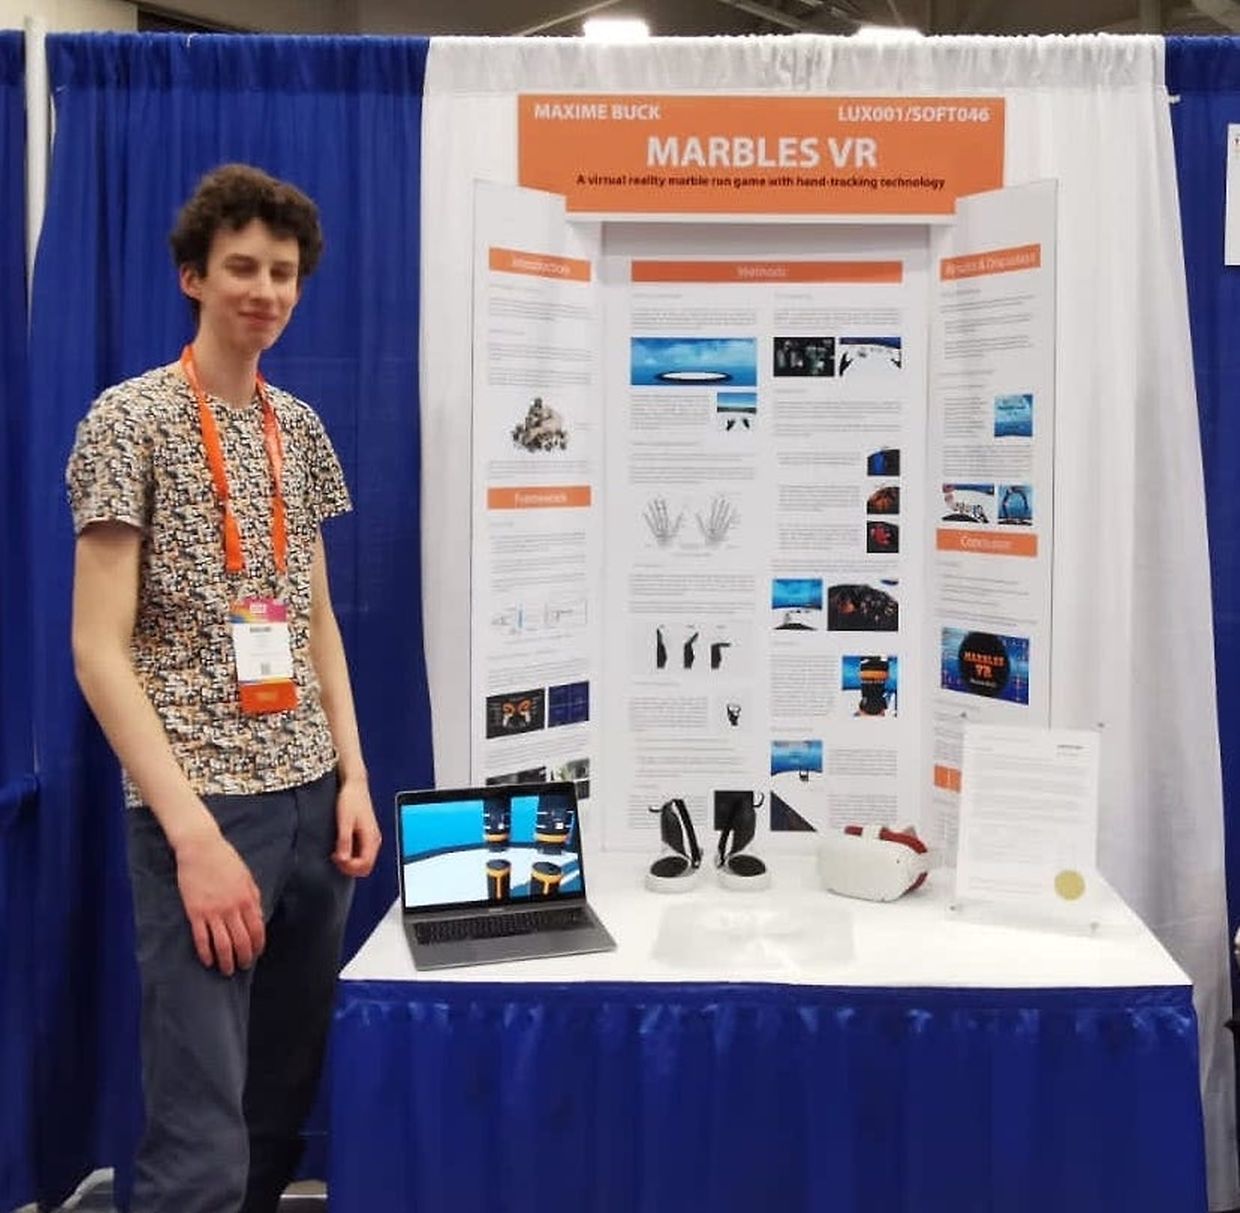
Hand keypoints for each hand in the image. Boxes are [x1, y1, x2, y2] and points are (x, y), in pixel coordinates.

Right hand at [175, 829, 265, 975]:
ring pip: (223, 944)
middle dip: (244, 957)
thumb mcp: (246, 876)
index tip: (256, 954)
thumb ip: (254, 897)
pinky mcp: (195, 913)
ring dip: (226, 961)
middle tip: (243, 967)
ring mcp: (213, 912)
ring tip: (227, 970)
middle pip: (241, 941)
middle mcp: (232, 908)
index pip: (257, 929)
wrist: (201, 848)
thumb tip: (259, 916)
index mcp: (247, 898)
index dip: (258, 945)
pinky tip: (208, 962)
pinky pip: (202, 939)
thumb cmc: (225, 860)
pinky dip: (206, 953)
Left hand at [334, 776, 381, 877]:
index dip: (349, 867)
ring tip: (337, 853)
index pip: (365, 864)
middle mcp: (375, 840)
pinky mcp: (368, 834)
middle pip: (366, 866)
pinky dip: (352, 856)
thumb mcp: (344, 821)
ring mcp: (372, 837)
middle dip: (350, 867)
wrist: (355, 785)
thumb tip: (343, 859)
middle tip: (335, 858)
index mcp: (371, 838)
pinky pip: (362, 853)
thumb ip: (344, 841)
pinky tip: (341, 848)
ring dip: (351, 862)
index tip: (336, 859)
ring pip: (364, 861)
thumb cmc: (350, 800)